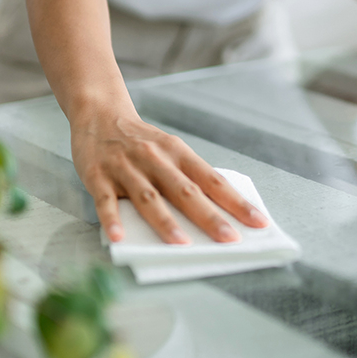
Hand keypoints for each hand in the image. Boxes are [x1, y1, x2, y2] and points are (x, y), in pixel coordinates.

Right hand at [70, 106, 269, 244]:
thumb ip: (186, 176)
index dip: (236, 202)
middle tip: (229, 239)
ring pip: (148, 197)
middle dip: (209, 216)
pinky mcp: (98, 176)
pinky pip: (105, 201)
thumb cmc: (140, 140)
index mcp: (178, 153)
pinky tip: (119, 237)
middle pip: (185, 191)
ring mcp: (126, 168)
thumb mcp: (169, 150)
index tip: (258, 222)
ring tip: (181, 244)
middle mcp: (155, 159)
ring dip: (165, 221)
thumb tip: (215, 212)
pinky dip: (112, 219)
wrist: (99, 113)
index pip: (212, 180)